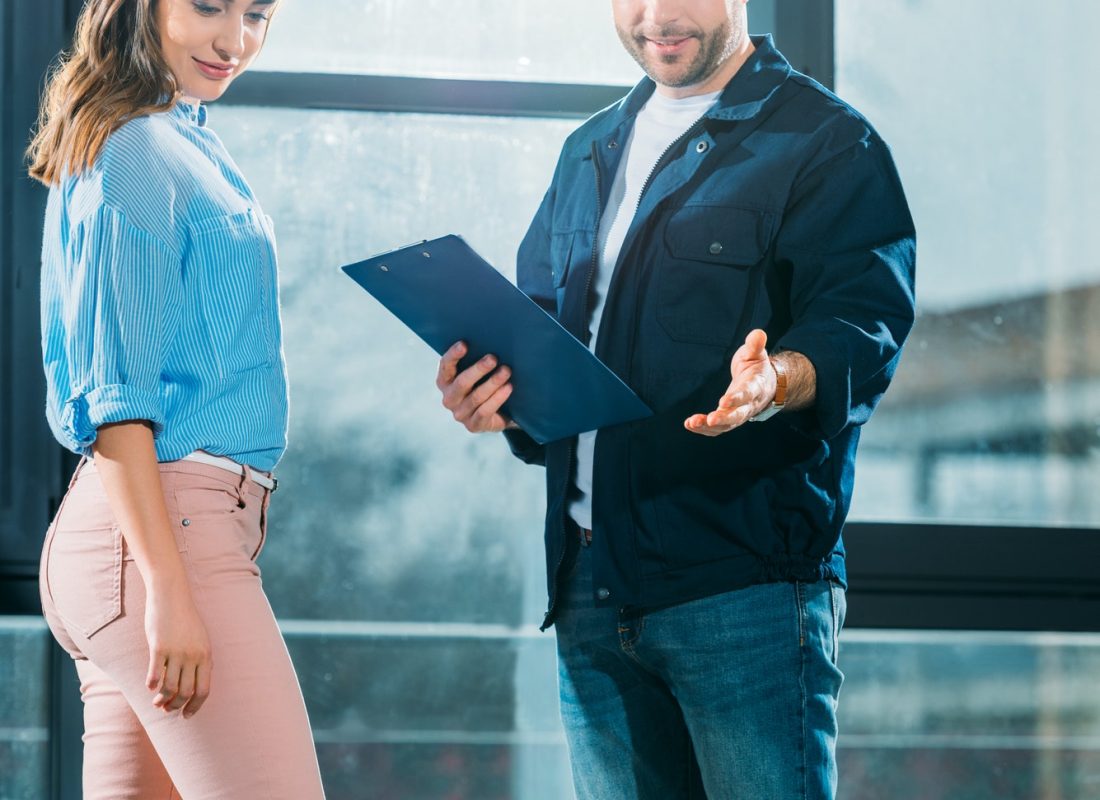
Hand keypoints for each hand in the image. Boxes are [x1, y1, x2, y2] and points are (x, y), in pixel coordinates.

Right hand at [144, 578, 211, 718]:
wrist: (172, 597)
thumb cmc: (186, 619)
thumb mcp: (201, 639)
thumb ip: (201, 659)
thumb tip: (198, 681)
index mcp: (206, 655)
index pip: (204, 690)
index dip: (195, 706)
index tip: (186, 715)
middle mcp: (193, 656)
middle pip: (186, 693)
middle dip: (176, 706)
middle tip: (167, 709)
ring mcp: (176, 652)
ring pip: (169, 687)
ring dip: (162, 699)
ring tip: (156, 702)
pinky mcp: (158, 648)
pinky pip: (154, 674)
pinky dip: (151, 685)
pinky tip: (148, 687)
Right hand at [437, 341, 517, 432]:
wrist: (498, 413)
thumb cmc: (486, 383)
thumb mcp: (479, 372)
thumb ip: (477, 358)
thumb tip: (492, 338)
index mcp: (445, 381)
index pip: (445, 366)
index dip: (453, 355)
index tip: (465, 344)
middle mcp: (449, 398)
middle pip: (461, 383)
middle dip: (478, 369)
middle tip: (493, 358)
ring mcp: (460, 414)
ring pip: (476, 397)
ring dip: (492, 382)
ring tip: (506, 371)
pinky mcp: (473, 425)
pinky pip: (485, 411)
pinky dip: (498, 398)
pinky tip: (508, 387)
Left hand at [684, 329, 775, 436]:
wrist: (765, 385)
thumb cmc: (756, 367)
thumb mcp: (757, 354)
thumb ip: (755, 345)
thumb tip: (758, 334)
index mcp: (756, 386)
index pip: (747, 393)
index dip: (737, 398)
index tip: (723, 402)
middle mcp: (749, 404)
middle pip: (738, 415)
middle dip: (724, 418)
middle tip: (710, 420)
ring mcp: (739, 414)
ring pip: (726, 426)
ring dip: (709, 427)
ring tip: (692, 423)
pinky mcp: (729, 419)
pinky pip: (718, 428)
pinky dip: (704, 429)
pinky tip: (690, 425)